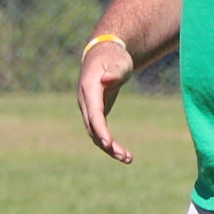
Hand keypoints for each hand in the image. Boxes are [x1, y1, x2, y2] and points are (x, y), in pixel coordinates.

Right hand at [77, 35, 138, 162]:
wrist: (103, 55)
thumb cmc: (114, 57)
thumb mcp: (119, 61)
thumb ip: (115, 70)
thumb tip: (107, 79)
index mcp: (89, 88)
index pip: (93, 113)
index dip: (100, 129)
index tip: (108, 144)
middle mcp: (85, 101)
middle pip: (93, 127)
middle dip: (107, 144)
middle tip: (124, 156)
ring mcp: (88, 109)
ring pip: (95, 133)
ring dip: (109, 148)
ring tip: (128, 159)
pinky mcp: (95, 114)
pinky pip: (99, 132)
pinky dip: (110, 144)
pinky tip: (124, 154)